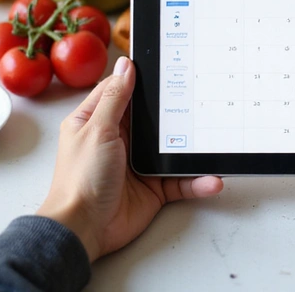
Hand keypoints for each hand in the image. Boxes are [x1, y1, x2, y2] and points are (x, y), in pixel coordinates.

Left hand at [36, 57, 222, 261]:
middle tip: (200, 96)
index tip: (166, 65)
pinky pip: (181, 181)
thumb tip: (126, 65)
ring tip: (213, 139)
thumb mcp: (98, 130)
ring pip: (171, 149)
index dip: (140, 78)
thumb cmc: (80, 179)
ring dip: (192, 148)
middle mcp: (118, 140)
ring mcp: (138, 164)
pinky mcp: (153, 189)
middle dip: (175, 111)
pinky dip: (197, 181)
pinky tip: (212, 179)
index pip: (121, 90)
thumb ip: (115, 98)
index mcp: (97, 121)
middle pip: (153, 118)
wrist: (83, 229)